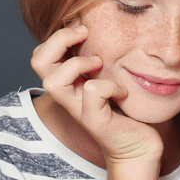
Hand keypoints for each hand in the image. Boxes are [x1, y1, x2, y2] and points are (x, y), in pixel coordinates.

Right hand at [32, 25, 161, 164]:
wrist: (140, 148)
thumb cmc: (129, 111)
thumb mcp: (112, 78)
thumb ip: (103, 59)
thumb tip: (104, 30)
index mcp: (70, 82)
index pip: (42, 55)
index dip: (57, 36)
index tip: (84, 31)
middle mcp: (68, 95)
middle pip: (38, 62)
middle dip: (59, 39)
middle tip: (85, 35)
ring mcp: (79, 109)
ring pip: (53, 82)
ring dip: (77, 63)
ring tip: (99, 63)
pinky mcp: (95, 121)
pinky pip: (92, 92)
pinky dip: (109, 85)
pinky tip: (122, 91)